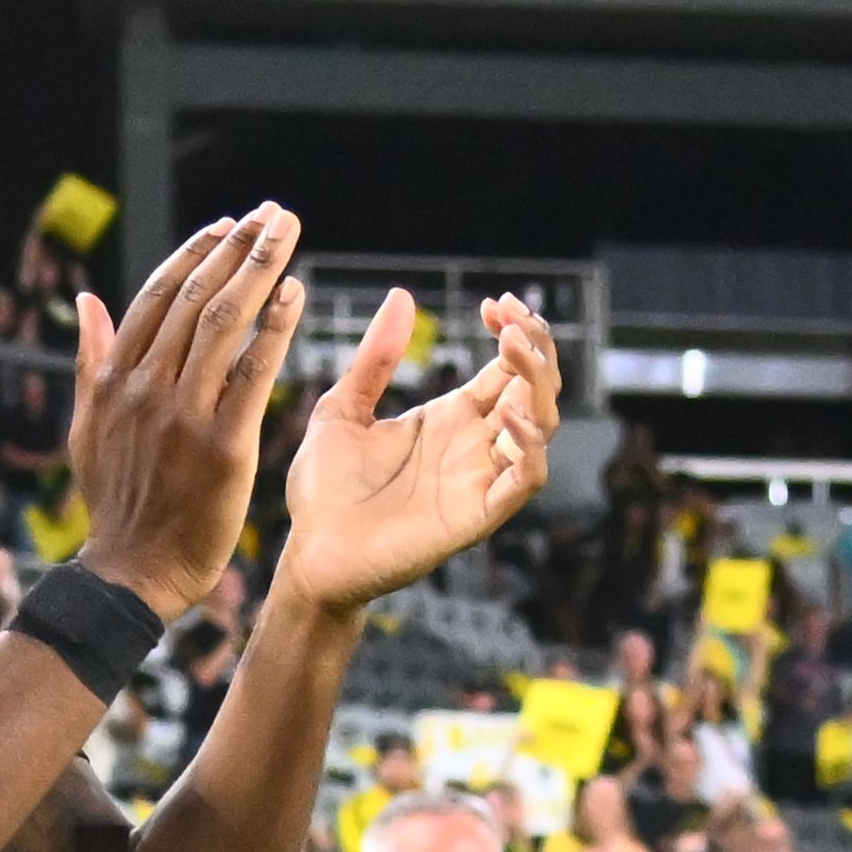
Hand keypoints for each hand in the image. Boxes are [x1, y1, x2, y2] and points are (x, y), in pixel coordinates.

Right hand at [62, 210, 302, 621]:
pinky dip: (273, 330)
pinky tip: (295, 295)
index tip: (228, 224)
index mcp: (114, 380)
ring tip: (288, 233)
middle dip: (237, 248)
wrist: (131, 574)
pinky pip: (251, 375)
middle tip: (273, 213)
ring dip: (259, 270)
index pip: (157, 297)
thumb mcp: (88, 429)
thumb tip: (87, 303)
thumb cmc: (116, 505)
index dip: (194, 254)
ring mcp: (181, 417)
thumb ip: (91, 362)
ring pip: (222, 324)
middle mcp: (145, 389)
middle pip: (194, 298)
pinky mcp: (221, 448)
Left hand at [269, 288, 563, 611]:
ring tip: (512, 349)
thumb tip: (402, 295)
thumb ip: (374, 358)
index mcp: (450, 418)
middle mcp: (474, 445)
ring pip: (542, 426)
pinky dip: (530, 447)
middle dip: (536, 347)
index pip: (508, 368)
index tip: (496, 304)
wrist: (310, 556)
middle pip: (536, 389)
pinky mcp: (477, 515)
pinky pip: (526, 480)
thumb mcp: (342, 409)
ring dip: (539, 384)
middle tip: (511, 320)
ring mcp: (479, 478)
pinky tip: (508, 417)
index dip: (516, 331)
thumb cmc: (324, 492)